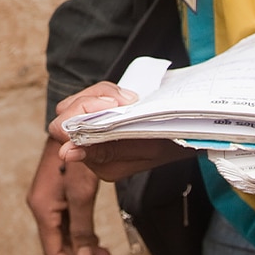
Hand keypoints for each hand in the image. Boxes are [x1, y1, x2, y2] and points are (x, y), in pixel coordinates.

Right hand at [27, 136, 109, 254]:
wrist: (71, 125)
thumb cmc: (75, 155)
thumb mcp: (81, 194)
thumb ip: (82, 228)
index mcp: (42, 208)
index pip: (53, 250)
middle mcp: (42, 205)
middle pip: (59, 243)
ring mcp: (49, 198)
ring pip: (65, 233)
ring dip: (83, 247)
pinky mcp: (58, 191)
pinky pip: (68, 220)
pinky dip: (82, 232)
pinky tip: (96, 239)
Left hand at [51, 81, 192, 182]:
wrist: (192, 131)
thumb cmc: (171, 143)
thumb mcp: (144, 150)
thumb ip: (104, 152)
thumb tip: (65, 153)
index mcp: (97, 162)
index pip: (63, 132)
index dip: (79, 114)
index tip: (108, 106)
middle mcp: (91, 147)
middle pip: (66, 113)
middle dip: (91, 99)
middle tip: (123, 99)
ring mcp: (96, 130)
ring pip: (78, 100)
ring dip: (103, 93)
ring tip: (131, 98)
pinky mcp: (105, 114)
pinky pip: (95, 96)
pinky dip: (109, 92)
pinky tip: (130, 97)